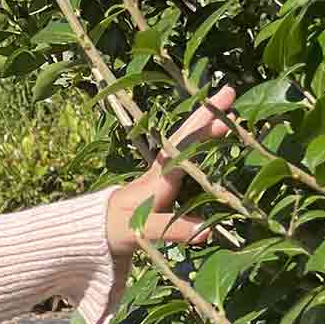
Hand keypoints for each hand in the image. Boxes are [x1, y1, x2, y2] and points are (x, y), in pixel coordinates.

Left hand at [105, 84, 235, 257]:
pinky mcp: (164, 185)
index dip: (205, 130)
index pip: (185, 146)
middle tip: (230, 91)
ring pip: (188, 144)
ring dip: (207, 128)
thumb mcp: (142, 231)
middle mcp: (163, 170)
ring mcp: (163, 175)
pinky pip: (187, 158)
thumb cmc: (116, 228)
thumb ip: (173, 230)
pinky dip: (202, 146)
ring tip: (230, 113)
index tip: (226, 114)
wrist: (95, 232)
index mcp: (160, 177)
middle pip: (187, 136)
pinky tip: (214, 140)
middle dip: (208, 115)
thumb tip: (208, 231)